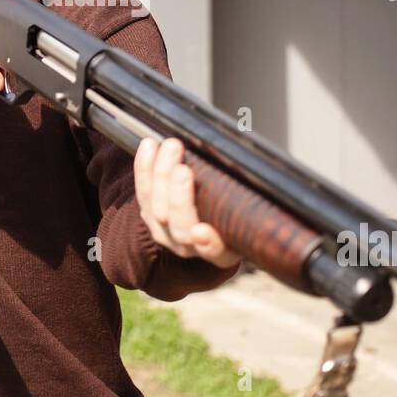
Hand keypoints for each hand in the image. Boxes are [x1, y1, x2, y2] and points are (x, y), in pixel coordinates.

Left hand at [133, 137, 241, 267]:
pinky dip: (144, 167)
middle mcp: (189, 246)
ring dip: (160, 174)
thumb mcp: (246, 215)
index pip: (214, 251)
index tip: (201, 232)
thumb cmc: (232, 214)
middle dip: (179, 197)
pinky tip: (150, 146)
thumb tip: (254, 174)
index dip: (208, 243)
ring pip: (156, 207)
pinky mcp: (148, 215)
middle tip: (182, 170)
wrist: (206, 222)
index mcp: (220, 250)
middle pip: (180, 226)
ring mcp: (165, 232)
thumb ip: (248, 204)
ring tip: (169, 148)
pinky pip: (142, 192)